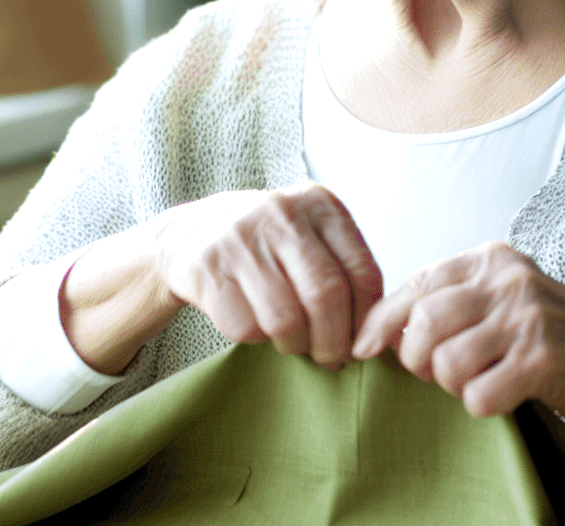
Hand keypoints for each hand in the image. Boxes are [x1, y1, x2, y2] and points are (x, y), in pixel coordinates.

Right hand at [152, 182, 383, 368]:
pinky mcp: (209, 269)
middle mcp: (282, 213)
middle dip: (334, 341)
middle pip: (326, 295)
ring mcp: (242, 239)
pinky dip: (258, 339)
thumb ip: (342, 268)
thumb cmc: (267, 244)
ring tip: (295, 344)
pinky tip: (257, 326)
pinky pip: (247, 327)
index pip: (361, 271)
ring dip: (296, 345)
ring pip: (286, 318)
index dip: (366, 318)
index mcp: (319, 204)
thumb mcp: (309, 234)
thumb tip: (373, 334)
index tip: (362, 342)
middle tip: (332, 359)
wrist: (191, 233)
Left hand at [350, 241, 564, 420]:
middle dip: (416, 359)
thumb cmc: (544, 334)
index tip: (361, 347)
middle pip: (425, 323)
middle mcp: (509, 280)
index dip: (381, 320)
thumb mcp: (498, 298)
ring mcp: (528, 317)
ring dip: (453, 385)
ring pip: (447, 363)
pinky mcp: (543, 357)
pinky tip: (502, 394)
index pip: (418, 283)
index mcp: (491, 259)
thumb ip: (448, 300)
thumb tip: (375, 328)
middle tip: (435, 373)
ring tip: (476, 381)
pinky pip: (479, 395)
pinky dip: (481, 404)